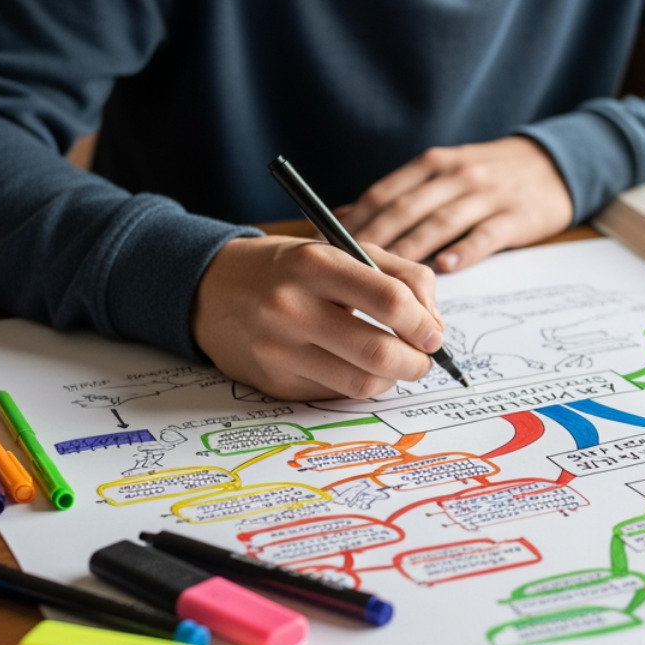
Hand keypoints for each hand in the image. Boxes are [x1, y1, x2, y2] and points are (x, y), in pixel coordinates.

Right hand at [191, 235, 444, 400]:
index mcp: (315, 263)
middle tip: (422, 359)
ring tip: (394, 365)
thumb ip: (398, 276)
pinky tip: (351, 367)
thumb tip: (433, 324)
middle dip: (416, 363)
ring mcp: (278, 349)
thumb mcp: (340, 249)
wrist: (210, 288)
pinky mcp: (273, 382)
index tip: (433, 334)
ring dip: (391, 380)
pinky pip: (334, 394)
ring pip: (360, 383)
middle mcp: (292, 307)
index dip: (424, 324)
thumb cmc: (289, 268)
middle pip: (379, 353)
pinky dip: (355, 385)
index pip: (389, 300)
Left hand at [336, 136, 573, 270]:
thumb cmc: (488, 175)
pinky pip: (485, 235)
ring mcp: (487, 195)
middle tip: (347, 274)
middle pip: (406, 209)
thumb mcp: (442, 172)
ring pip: (440, 223)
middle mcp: (456, 175)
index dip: (356, 221)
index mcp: (433, 164)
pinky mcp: (516, 216)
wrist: (553, 164)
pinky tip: (444, 269)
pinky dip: (464, 251)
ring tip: (387, 280)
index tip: (330, 249)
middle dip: (374, 241)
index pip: (386, 193)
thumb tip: (343, 214)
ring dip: (411, 251)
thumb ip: (399, 193)